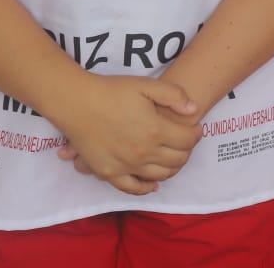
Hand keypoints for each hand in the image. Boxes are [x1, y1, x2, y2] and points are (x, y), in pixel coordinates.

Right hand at [48, 74, 200, 195]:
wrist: (77, 102)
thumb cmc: (112, 91)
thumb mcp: (146, 85)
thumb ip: (174, 96)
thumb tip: (194, 110)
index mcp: (156, 130)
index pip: (188, 140)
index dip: (196, 134)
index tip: (196, 129)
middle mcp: (144, 153)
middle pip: (178, 160)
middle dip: (187, 151)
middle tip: (185, 142)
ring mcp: (126, 166)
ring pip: (160, 176)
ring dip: (172, 168)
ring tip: (173, 157)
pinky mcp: (109, 174)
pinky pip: (132, 188)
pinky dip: (146, 188)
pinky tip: (153, 184)